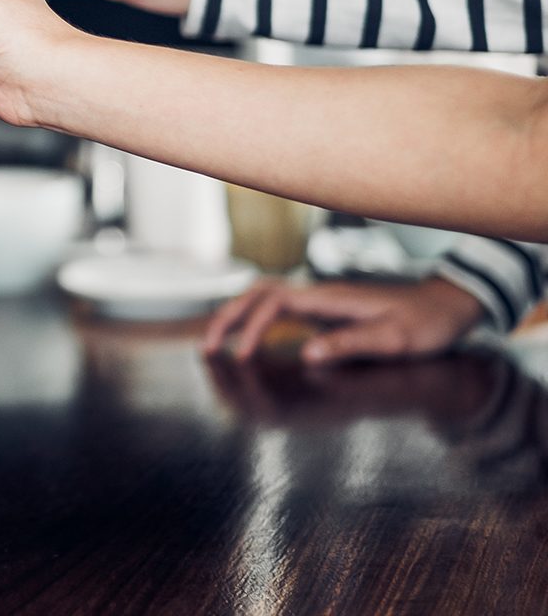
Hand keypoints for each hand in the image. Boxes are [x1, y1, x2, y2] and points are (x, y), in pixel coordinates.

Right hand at [202, 277, 485, 364]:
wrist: (445, 306)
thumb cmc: (423, 325)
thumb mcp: (394, 340)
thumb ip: (351, 344)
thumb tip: (307, 354)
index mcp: (328, 297)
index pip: (274, 303)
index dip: (251, 327)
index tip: (241, 356)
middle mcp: (316, 293)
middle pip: (256, 294)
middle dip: (228, 317)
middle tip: (207, 348)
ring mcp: (317, 300)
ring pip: (262, 297)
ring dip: (235, 315)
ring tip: (215, 342)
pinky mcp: (321, 310)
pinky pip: (275, 309)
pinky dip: (252, 319)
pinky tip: (246, 339)